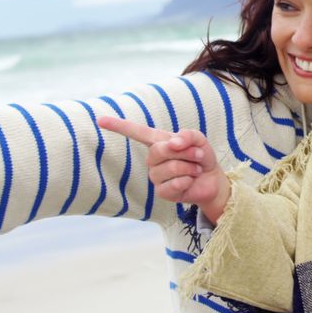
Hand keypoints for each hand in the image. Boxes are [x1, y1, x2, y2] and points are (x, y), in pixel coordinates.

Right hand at [97, 116, 229, 220]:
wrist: (211, 180)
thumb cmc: (201, 157)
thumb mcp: (199, 140)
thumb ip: (188, 135)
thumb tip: (173, 142)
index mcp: (158, 141)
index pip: (135, 132)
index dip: (118, 126)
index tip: (100, 120)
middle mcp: (152, 158)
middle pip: (159, 150)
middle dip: (184, 151)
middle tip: (197, 154)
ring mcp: (155, 176)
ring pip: (169, 168)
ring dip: (189, 167)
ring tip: (195, 169)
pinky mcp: (161, 192)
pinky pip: (172, 185)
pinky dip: (187, 181)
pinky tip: (190, 181)